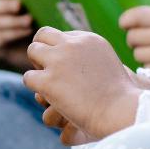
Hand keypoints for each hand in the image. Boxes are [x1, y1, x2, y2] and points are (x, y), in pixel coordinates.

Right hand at [0, 0, 34, 66]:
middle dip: (7, 4)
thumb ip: (35, 1)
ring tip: (30, 20)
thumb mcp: (37, 10)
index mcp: (2, 0)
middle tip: (20, 4)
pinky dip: (15, 34)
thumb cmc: (38, 26)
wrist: (36, 54)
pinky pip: (2, 36)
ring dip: (15, 21)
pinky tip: (27, 32)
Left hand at [23, 27, 144, 141]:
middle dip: (42, 50)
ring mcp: (58, 61)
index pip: (62, 35)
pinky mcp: (48, 81)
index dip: (59, 50)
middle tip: (47, 69)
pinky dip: (35, 87)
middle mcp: (72, 44)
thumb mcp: (106, 64)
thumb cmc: (119, 95)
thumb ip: (87, 55)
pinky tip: (48, 96)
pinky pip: (28, 77)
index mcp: (89, 38)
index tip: (66, 66)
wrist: (121, 113)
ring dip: (36, 66)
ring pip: (32, 51)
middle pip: (43, 35)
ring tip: (47, 82)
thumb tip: (64, 55)